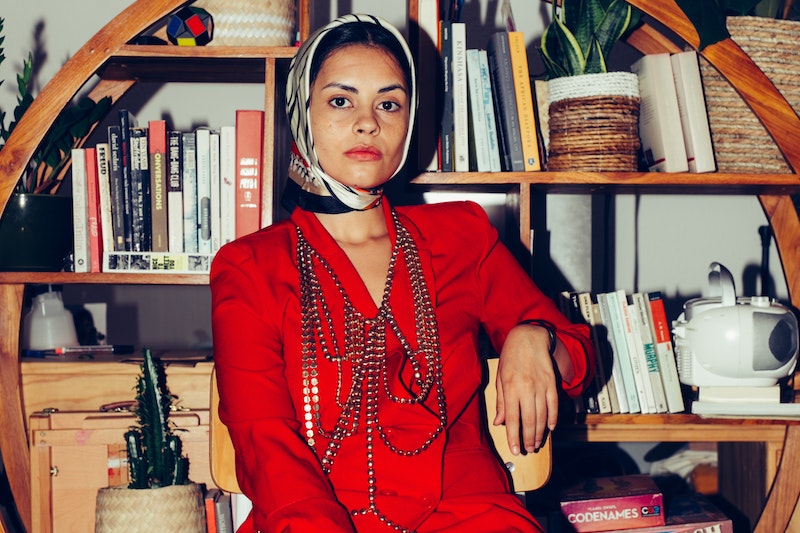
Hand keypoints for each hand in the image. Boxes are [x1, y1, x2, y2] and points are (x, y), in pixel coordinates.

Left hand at [493, 323, 559, 454]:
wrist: (529, 337)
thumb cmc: (510, 357)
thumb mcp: (500, 377)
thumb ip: (500, 401)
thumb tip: (499, 422)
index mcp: (510, 387)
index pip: (512, 418)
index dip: (514, 437)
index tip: (514, 449)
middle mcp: (526, 388)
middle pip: (529, 420)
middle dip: (528, 438)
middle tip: (527, 450)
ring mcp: (541, 386)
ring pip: (542, 416)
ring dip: (540, 433)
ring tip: (536, 444)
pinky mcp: (552, 383)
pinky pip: (554, 405)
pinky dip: (553, 418)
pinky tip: (550, 428)